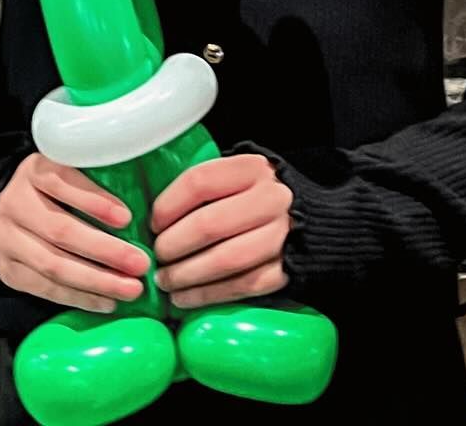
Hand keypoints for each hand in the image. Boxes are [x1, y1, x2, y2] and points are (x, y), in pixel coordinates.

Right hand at [0, 153, 152, 313]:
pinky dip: (79, 298)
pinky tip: (107, 301)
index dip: (95, 201)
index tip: (127, 218)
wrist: (14, 211)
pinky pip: (46, 288)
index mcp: (35, 171)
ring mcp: (7, 239)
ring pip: (53, 265)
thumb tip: (144, 205)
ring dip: (97, 281)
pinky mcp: (8, 269)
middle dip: (105, 250)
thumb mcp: (70, 170)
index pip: (63, 182)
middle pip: (61, 230)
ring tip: (130, 289)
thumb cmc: (57, 190)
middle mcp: (15, 203)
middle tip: (140, 263)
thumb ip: (97, 180)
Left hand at [150, 154, 291, 308]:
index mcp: (252, 168)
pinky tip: (186, 297)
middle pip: (209, 224)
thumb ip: (205, 188)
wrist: (312, 219)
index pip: (199, 182)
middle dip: (173, 246)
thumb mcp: (237, 177)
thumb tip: (156, 218)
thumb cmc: (257, 198)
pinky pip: (240, 286)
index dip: (168, 206)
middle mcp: (270, 199)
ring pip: (224, 260)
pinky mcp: (285, 269)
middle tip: (156, 257)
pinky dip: (207, 295)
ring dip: (186, 275)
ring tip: (166, 281)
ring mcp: (281, 236)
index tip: (153, 224)